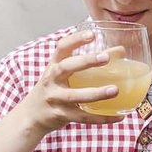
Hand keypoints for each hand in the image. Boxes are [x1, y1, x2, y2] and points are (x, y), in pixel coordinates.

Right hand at [8, 29, 125, 135]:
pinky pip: (83, 117)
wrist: (31, 115)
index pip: (62, 47)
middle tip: (106, 57)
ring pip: (75, 96)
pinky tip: (118, 116)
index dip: (76, 39)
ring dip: (96, 93)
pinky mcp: (61, 115)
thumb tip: (120, 51)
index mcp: (53, 66)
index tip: (92, 34)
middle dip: (85, 61)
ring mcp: (55, 98)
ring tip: (115, 90)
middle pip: (65, 67)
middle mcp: (51, 80)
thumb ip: (84, 62)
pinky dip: (102, 118)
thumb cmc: (53, 89)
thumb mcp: (60, 73)